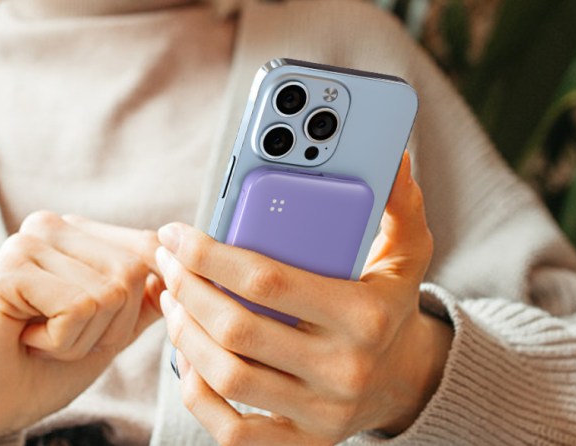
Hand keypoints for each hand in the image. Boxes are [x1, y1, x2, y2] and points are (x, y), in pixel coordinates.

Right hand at [0, 212, 163, 445]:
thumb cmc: (49, 365)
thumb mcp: (114, 327)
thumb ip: (148, 295)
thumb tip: (188, 266)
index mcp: (77, 230)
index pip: (149, 248)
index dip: (135, 305)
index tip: (89, 324)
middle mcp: (51, 224)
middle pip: (133, 272)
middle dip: (110, 325)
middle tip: (60, 335)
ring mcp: (25, 243)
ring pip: (109, 293)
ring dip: (83, 337)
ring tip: (42, 338)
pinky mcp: (6, 271)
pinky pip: (78, 308)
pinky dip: (62, 342)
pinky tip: (26, 340)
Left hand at [156, 152, 452, 444]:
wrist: (403, 380)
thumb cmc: (391, 306)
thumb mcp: (408, 254)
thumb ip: (399, 205)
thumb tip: (393, 158)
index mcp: (366, 316)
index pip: (268, 282)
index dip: (210, 255)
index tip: (178, 234)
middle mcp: (344, 370)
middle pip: (237, 329)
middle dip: (187, 290)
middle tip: (167, 262)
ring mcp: (322, 413)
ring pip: (227, 377)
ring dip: (183, 334)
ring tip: (171, 298)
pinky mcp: (303, 443)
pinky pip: (233, 431)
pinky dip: (198, 395)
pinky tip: (187, 358)